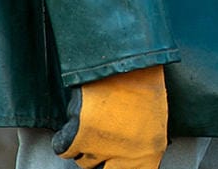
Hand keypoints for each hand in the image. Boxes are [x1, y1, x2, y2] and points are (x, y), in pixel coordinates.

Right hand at [52, 65, 166, 168]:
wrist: (124, 60)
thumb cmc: (141, 83)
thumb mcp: (152, 118)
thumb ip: (140, 144)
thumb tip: (126, 156)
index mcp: (150, 150)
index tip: (112, 163)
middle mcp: (126, 154)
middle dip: (100, 160)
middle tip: (101, 141)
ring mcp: (101, 146)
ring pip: (83, 161)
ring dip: (85, 145)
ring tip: (96, 118)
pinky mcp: (79, 136)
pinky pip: (65, 150)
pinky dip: (66, 137)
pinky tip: (78, 119)